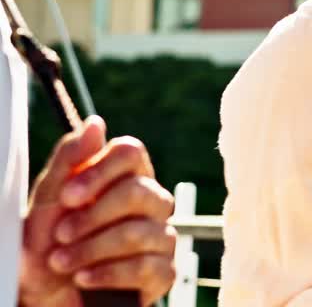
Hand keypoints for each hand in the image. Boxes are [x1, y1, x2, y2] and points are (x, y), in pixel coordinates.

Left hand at [20, 116, 176, 306]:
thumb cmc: (48, 246)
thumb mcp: (48, 202)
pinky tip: (85, 279)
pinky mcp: (164, 272)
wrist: (45, 297)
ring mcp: (161, 236)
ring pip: (139, 232)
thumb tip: (96, 123)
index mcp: (124, 177)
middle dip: (92, 217)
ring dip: (90, 250)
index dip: (100, 172)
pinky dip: (107, 274)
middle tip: (62, 235)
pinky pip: (146, 267)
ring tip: (63, 263)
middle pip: (138, 191)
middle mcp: (150, 202)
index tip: (69, 197)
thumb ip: (70, 161)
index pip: (131, 152)